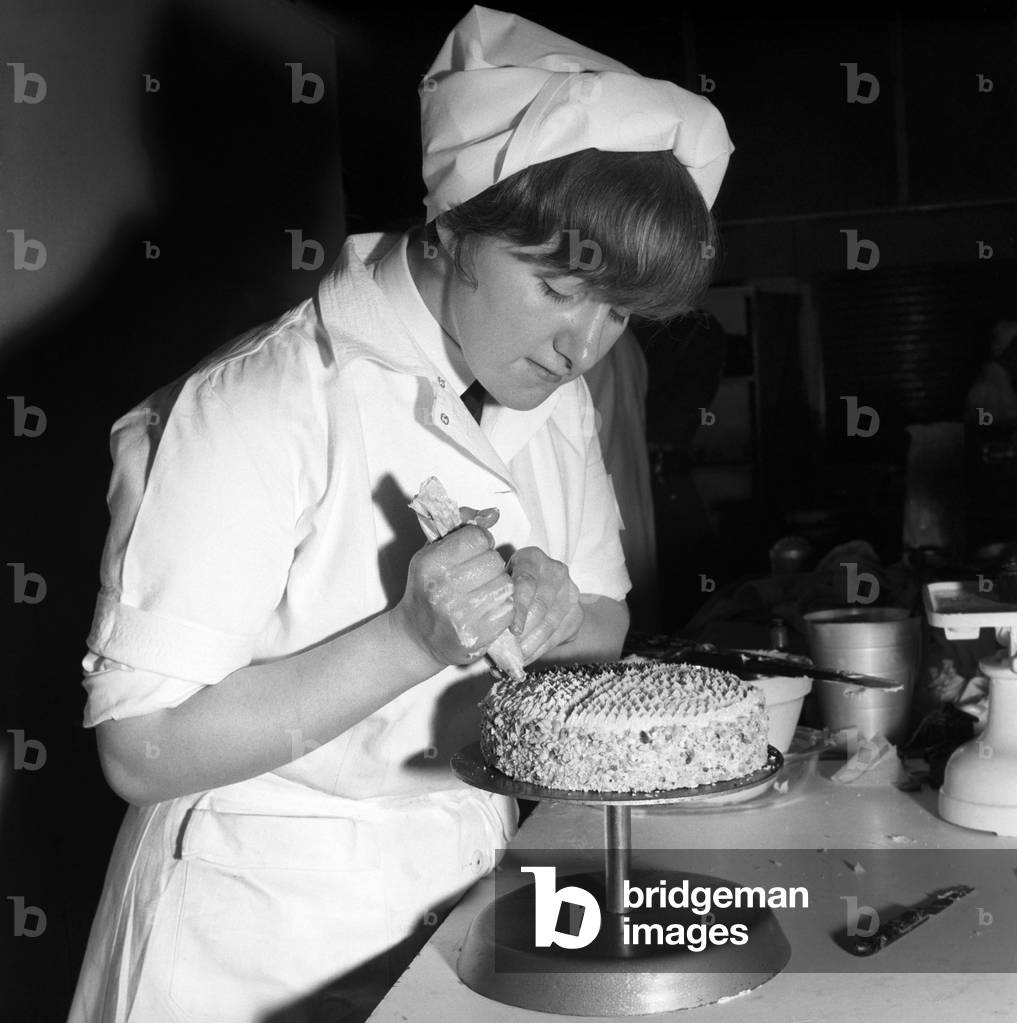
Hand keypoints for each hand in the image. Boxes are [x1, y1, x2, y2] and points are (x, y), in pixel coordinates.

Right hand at [395, 522, 514, 669]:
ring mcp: (460, 615)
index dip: (480, 541)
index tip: (472, 551)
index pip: (477, 537)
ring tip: (482, 592)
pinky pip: (509, 608)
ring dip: (498, 585)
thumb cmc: (428, 588)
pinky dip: (503, 607)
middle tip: (477, 575)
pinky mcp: (477, 635)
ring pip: (505, 583)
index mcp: (429, 564)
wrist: (417, 638)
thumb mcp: (433, 552)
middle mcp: (442, 589)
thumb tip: (494, 513)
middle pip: (494, 560)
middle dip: (490, 565)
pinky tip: (487, 609)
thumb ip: (462, 526)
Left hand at [507, 547, 582, 663]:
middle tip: (510, 652)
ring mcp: (570, 590)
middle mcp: (555, 571)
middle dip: (525, 632)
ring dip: (533, 644)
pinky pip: (560, 634)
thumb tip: (487, 637)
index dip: (520, 608)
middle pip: (541, 605)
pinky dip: (542, 649)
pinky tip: (528, 657)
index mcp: (532, 558)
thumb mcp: (501, 586)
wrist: (540, 586)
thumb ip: (496, 602)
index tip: (513, 631)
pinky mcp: (577, 611)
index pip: (527, 583)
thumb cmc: (510, 588)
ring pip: (551, 622)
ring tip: (517, 658)